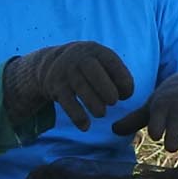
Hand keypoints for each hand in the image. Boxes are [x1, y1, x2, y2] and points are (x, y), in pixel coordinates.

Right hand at [0, 42, 134, 135]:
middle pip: (93, 71)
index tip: (126, 95)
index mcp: (96, 51)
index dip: (122, 79)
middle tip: (113, 102)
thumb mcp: (102, 62)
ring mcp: (66, 73)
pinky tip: (85, 126)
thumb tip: (125, 94)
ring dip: (93, 103)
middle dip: (106, 89)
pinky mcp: (56, 88)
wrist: (51, 63)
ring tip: (101, 114)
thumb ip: (118, 75)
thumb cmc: (89, 67)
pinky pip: (67, 102)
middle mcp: (79, 59)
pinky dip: (77, 116)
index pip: (111, 62)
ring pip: (80, 87)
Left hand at [133, 66, 177, 150]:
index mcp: (161, 109)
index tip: (157, 133)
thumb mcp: (153, 106)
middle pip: (172, 141)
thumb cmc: (171, 100)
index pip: (154, 128)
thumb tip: (113, 130)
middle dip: (172, 144)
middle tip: (173, 142)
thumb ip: (134, 119)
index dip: (156, 132)